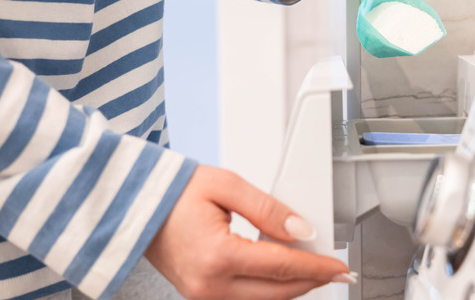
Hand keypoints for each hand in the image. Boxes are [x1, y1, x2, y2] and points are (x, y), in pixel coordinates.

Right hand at [145, 165, 352, 299]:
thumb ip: (267, 208)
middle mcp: (209, 284)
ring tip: (315, 270)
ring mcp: (203, 295)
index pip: (283, 267)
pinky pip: (246, 299)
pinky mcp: (201, 295)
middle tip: (336, 271)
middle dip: (312, 281)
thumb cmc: (173, 192)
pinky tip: (283, 274)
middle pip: (278, 292)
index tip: (339, 266)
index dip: (317, 267)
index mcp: (218, 256)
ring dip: (292, 287)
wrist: (135, 204)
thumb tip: (300, 229)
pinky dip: (270, 289)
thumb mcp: (226, 185)